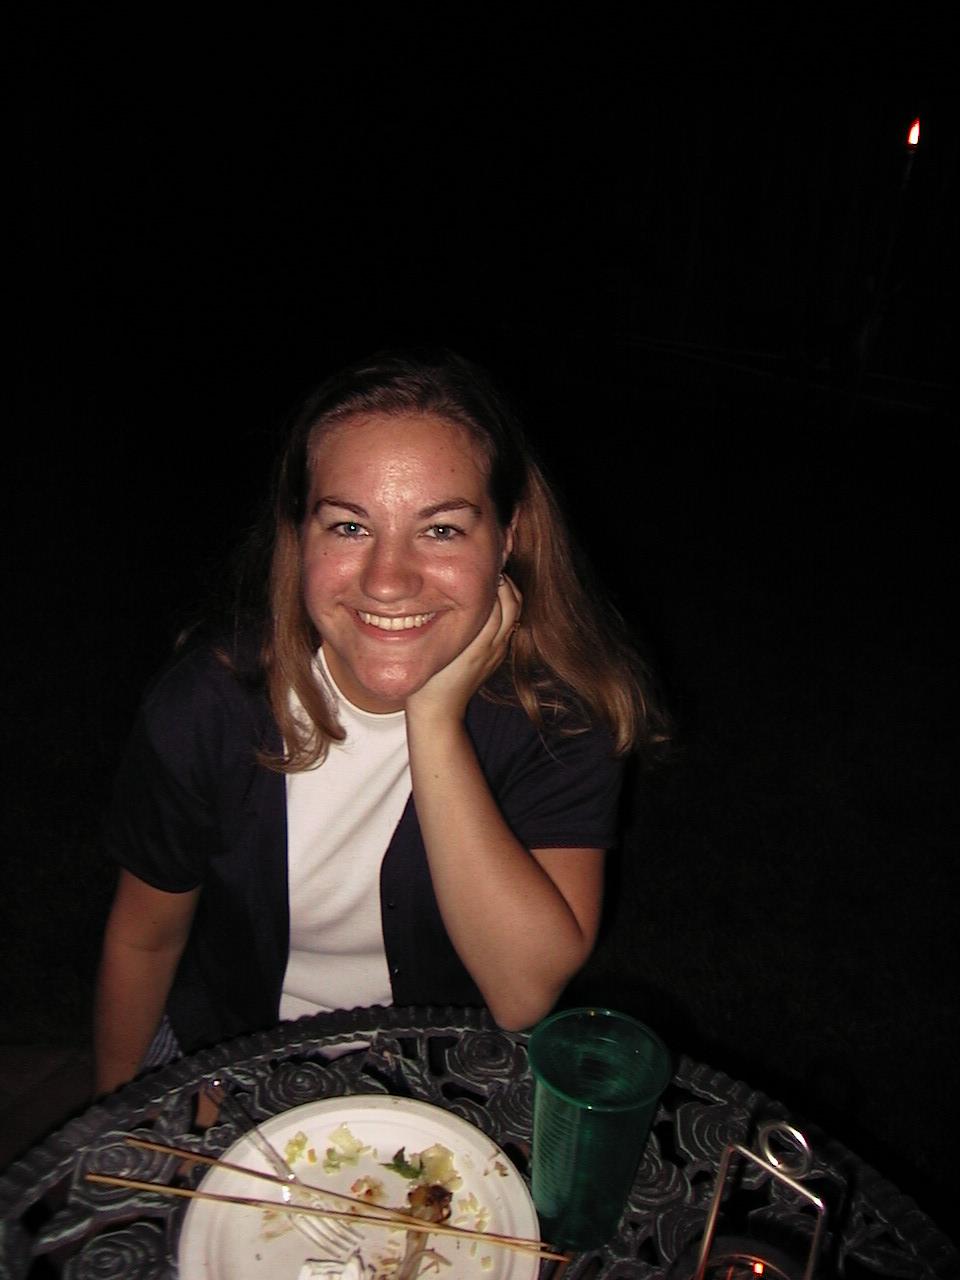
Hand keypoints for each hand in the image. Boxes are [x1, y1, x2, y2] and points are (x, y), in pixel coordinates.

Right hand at [406, 575, 521, 722]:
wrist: (438, 712)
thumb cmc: (429, 680)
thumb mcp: (435, 649)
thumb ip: (445, 622)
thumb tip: (454, 592)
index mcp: (481, 641)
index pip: (500, 600)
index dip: (494, 578)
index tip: (480, 562)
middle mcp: (495, 645)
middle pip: (513, 603)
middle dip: (504, 582)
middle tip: (486, 566)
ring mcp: (497, 652)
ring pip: (513, 615)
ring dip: (506, 595)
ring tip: (487, 580)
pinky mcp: (495, 658)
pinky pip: (507, 627)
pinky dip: (503, 611)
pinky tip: (484, 604)